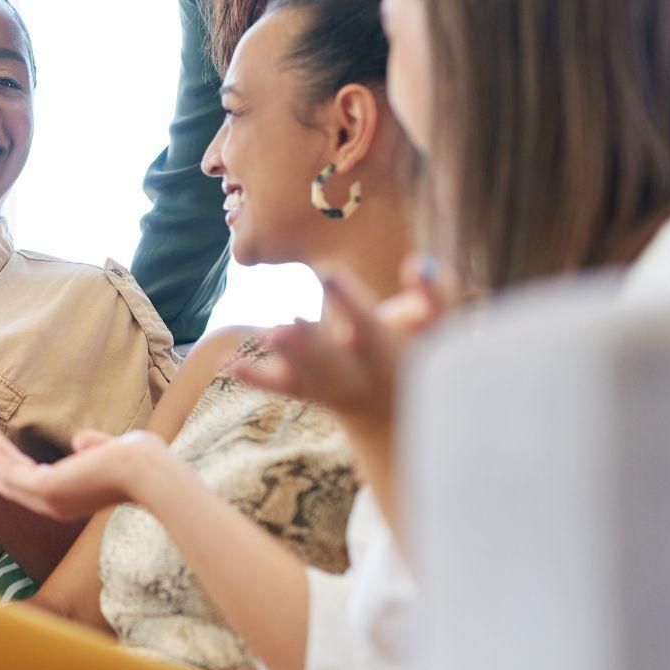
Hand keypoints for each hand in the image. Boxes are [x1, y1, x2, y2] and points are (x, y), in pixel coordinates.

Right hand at [0, 417, 174, 521]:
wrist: (148, 472)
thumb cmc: (141, 464)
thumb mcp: (112, 452)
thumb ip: (95, 446)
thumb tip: (77, 440)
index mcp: (72, 500)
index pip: (34, 492)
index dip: (13, 481)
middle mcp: (56, 505)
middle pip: (13, 483)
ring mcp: (47, 498)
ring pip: (6, 473)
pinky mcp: (42, 487)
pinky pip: (7, 469)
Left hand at [230, 256, 456, 469]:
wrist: (400, 406)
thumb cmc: (420, 349)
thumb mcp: (440, 326)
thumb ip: (435, 294)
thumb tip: (420, 263)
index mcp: (392, 353)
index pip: (372, 326)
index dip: (351, 303)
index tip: (327, 273)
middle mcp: (361, 375)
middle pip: (336, 363)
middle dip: (312, 345)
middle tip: (283, 326)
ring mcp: (335, 387)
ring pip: (311, 377)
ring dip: (289, 358)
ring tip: (269, 335)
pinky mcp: (314, 392)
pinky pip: (286, 388)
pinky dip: (258, 379)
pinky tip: (229, 365)